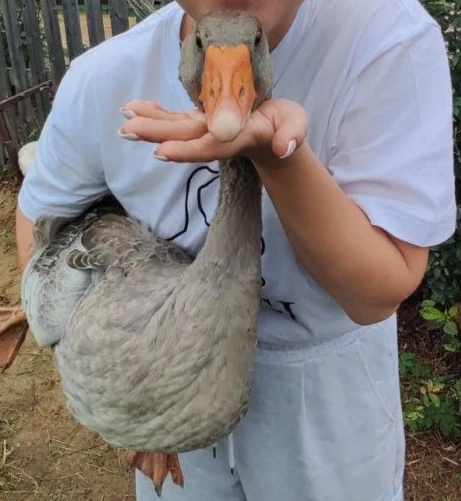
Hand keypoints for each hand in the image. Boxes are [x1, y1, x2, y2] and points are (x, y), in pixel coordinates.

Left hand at [118, 99, 307, 164]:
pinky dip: (156, 112)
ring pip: (177, 127)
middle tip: (128, 130)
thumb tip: (285, 147)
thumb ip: (292, 136)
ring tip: (125, 118)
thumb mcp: (296, 126)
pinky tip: (135, 107)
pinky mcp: (202, 121)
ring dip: (150, 124)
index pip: (212, 146)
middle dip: (158, 133)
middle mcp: (217, 136)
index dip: (189, 149)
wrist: (273, 137)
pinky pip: (176, 118)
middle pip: (187, 136)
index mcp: (239, 137)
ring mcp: (207, 129)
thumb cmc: (286, 128)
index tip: (162, 150)